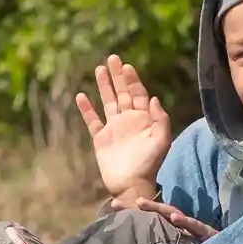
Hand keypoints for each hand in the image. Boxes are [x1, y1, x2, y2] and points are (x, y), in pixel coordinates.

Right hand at [76, 54, 173, 202]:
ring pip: (108, 101)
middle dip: (118, 76)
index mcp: (143, 119)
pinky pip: (92, 120)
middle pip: (122, 92)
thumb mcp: (161, 141)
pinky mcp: (101, 139)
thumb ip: (160, 119)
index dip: (133, 80)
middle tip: (112, 58)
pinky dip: (86, 109)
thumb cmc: (148, 165)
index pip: (138, 94)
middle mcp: (128, 120)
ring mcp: (114, 128)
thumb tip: (153, 97)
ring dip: (104, 86)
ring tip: (98, 69)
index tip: (127, 66)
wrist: (130, 186)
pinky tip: (81, 96)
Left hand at [113, 196, 218, 242]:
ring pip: (174, 215)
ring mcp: (194, 229)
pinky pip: (196, 227)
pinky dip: (185, 222)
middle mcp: (182, 228)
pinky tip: (175, 218)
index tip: (112, 209)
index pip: (152, 222)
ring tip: (141, 203)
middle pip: (158, 214)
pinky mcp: (208, 234)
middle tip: (115, 204)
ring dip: (157, 208)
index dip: (133, 215)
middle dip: (137, 208)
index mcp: (174, 233)